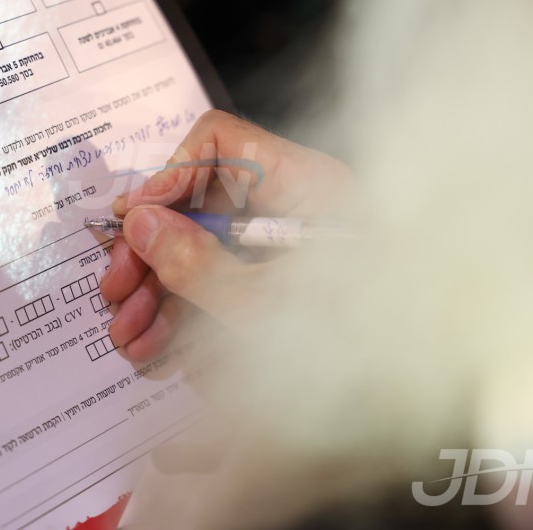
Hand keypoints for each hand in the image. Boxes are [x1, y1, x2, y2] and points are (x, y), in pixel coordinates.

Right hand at [100, 110, 350, 361]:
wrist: (417, 391)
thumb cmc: (362, 342)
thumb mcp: (265, 306)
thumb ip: (196, 263)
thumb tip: (141, 223)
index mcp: (305, 185)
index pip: (220, 141)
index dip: (168, 174)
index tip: (133, 221)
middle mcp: (293, 204)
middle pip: (200, 200)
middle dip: (151, 249)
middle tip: (116, 290)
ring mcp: (285, 245)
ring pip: (203, 247)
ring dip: (159, 290)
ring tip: (128, 334)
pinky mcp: (281, 282)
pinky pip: (222, 280)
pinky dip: (187, 310)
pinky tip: (158, 345)